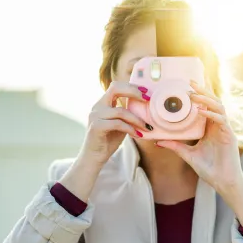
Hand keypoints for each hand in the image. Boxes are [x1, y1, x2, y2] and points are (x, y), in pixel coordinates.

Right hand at [60, 81, 150, 201]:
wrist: (94, 157)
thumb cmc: (109, 140)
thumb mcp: (121, 123)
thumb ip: (127, 114)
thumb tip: (147, 106)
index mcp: (103, 103)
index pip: (116, 86)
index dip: (132, 86)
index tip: (146, 92)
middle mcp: (98, 106)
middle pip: (115, 89)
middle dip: (133, 92)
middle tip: (147, 100)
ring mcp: (95, 115)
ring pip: (121, 111)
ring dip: (137, 119)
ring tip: (146, 127)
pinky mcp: (96, 126)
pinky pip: (118, 123)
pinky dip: (130, 128)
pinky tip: (138, 135)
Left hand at [156, 82, 242, 225]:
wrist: (223, 182)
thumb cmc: (209, 169)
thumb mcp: (188, 155)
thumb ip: (175, 146)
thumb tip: (158, 141)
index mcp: (210, 128)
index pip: (205, 106)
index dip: (198, 95)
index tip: (185, 86)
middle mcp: (218, 126)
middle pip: (213, 102)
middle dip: (202, 91)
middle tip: (189, 82)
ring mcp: (225, 129)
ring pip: (218, 107)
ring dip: (206, 99)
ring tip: (193, 95)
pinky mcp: (229, 136)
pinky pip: (221, 120)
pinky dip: (211, 114)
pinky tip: (201, 111)